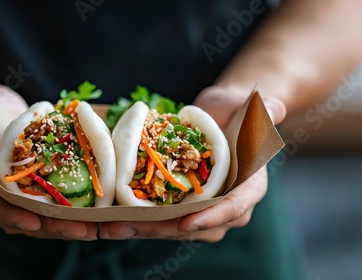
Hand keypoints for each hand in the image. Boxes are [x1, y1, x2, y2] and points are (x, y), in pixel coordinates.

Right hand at [0, 86, 97, 239]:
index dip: (14, 218)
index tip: (35, 222)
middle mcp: (0, 202)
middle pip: (27, 221)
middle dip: (55, 228)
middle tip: (83, 230)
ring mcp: (21, 200)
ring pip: (45, 220)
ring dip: (70, 225)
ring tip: (96, 227)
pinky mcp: (38, 192)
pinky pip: (56, 206)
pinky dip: (75, 210)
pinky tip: (97, 213)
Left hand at [100, 85, 286, 240]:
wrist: (216, 117)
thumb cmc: (234, 111)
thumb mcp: (248, 106)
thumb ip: (265, 109)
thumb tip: (273, 109)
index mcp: (250, 187)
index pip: (234, 207)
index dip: (211, 217)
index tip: (185, 223)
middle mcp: (228, 206)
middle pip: (197, 225)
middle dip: (162, 228)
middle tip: (130, 227)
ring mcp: (204, 210)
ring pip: (175, 228)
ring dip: (143, 229)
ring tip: (112, 228)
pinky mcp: (182, 207)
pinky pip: (162, 220)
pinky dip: (138, 221)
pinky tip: (112, 221)